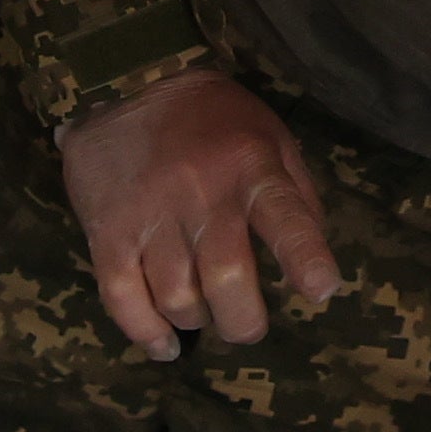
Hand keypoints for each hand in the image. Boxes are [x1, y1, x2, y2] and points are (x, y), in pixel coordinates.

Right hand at [55, 67, 341, 360]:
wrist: (125, 86)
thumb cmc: (212, 123)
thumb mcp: (270, 139)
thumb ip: (295, 198)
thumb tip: (312, 265)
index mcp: (250, 166)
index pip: (283, 216)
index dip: (304, 258)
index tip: (322, 291)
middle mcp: (201, 193)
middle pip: (226, 279)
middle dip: (243, 321)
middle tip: (245, 323)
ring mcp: (150, 216)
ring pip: (177, 299)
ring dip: (197, 321)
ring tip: (202, 311)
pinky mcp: (108, 233)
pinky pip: (124, 301)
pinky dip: (147, 334)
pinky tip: (164, 344)